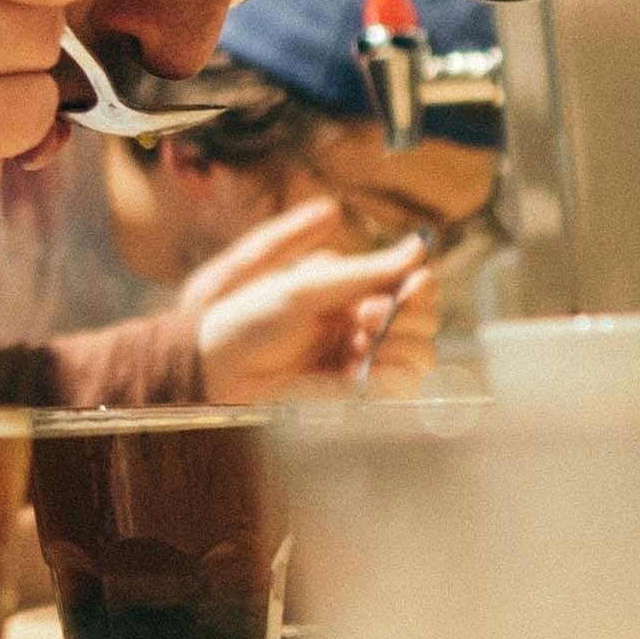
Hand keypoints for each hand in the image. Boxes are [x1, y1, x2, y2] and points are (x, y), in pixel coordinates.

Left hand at [193, 204, 436, 401]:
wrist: (216, 369)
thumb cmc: (251, 318)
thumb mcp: (306, 288)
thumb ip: (365, 271)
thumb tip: (420, 246)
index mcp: (351, 289)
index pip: (411, 286)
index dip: (420, 288)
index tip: (413, 288)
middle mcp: (362, 322)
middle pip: (423, 321)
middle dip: (405, 317)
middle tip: (362, 317)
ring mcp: (361, 358)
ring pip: (419, 355)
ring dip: (400, 348)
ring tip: (358, 345)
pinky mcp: (356, 392)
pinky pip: (399, 387)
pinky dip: (391, 379)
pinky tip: (360, 374)